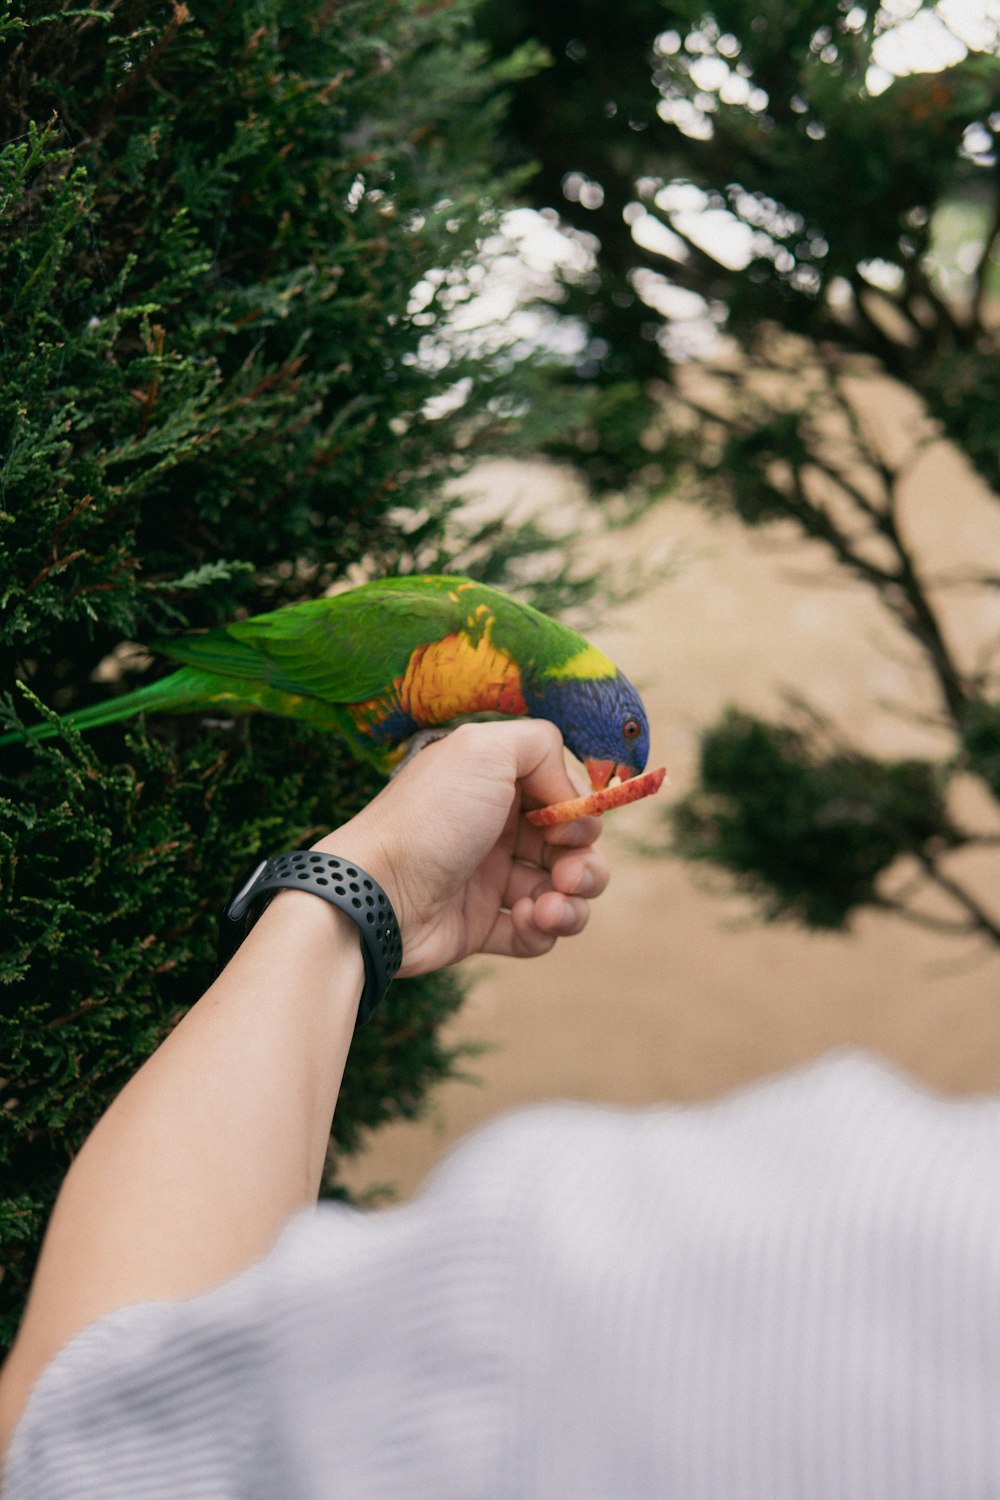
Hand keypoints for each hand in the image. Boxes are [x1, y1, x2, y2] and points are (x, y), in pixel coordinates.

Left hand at [312, 720, 609, 974]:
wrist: (376, 893)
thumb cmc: (430, 818)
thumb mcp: (484, 750)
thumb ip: (541, 745)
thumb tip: (569, 795)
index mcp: (494, 785)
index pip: (561, 797)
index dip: (577, 814)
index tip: (567, 826)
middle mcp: (494, 829)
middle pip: (571, 848)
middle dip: (584, 863)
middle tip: (568, 876)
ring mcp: (488, 880)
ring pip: (562, 893)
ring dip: (572, 902)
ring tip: (549, 909)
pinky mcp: (481, 926)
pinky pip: (536, 933)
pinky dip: (543, 930)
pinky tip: (526, 922)